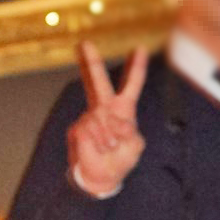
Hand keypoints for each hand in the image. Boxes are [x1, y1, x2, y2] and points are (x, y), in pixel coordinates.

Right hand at [69, 41, 147, 194]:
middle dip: (91, 61)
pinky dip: (99, 141)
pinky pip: (92, 129)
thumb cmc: (120, 159)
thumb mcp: (135, 147)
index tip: (139, 48)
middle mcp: (105, 108)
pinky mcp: (79, 127)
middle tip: (85, 43)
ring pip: (101, 118)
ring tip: (109, 147)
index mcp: (124, 109)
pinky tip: (100, 148)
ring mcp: (91, 116)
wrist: (102, 176)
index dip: (136, 67)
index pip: (132, 85)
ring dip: (109, 137)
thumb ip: (131, 133)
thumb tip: (119, 123)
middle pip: (98, 81)